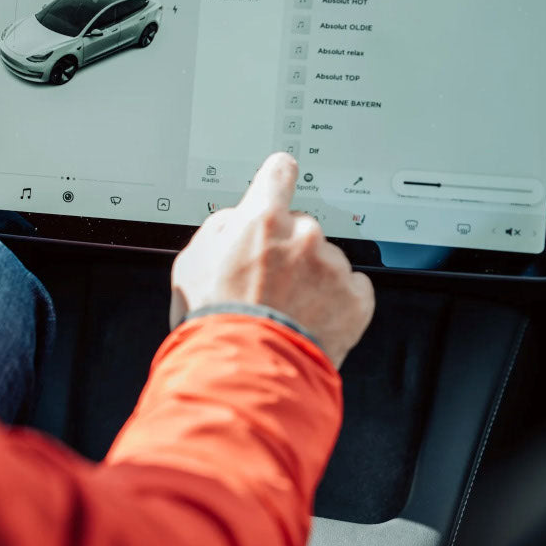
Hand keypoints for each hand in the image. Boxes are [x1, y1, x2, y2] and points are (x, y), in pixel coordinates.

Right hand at [170, 153, 374, 368]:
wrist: (248, 371)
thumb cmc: (215, 321)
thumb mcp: (190, 264)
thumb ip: (218, 231)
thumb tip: (234, 223)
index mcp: (262, 220)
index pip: (278, 174)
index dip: (278, 177)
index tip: (283, 175)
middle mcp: (302, 235)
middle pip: (300, 228)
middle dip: (287, 250)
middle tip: (267, 285)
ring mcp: (333, 267)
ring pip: (325, 261)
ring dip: (311, 280)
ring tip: (286, 311)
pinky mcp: (355, 299)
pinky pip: (352, 289)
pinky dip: (336, 303)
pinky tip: (310, 319)